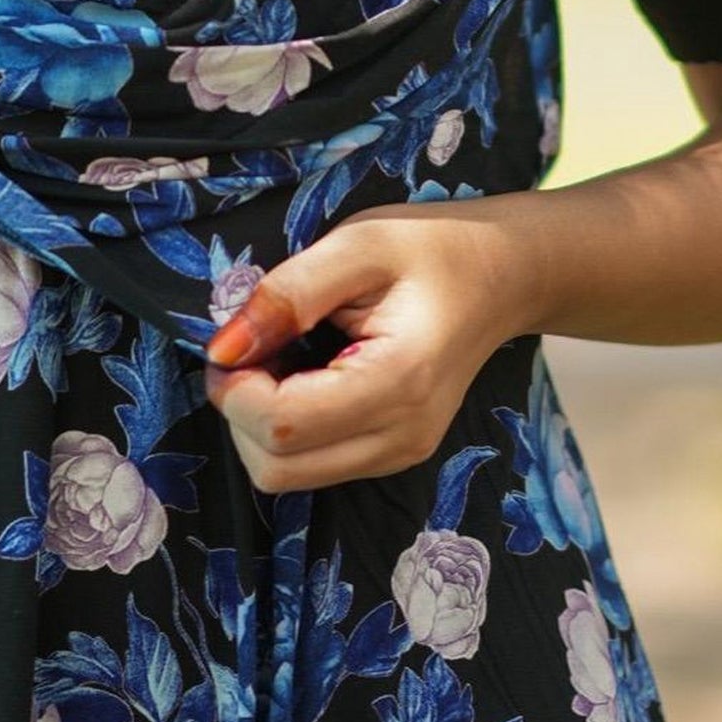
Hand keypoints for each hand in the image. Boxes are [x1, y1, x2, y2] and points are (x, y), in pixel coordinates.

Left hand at [199, 203, 532, 492]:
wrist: (499, 276)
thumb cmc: (431, 249)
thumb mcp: (356, 244)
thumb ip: (286, 295)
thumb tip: (222, 348)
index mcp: (398, 382)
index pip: (282, 426)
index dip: (234, 389)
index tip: (234, 340)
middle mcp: (402, 436)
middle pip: (276, 469)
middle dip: (240, 412)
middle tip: (252, 349)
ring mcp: (400, 453)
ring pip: (288, 477)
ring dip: (259, 425)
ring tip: (281, 358)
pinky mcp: (391, 455)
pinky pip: (311, 466)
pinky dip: (286, 431)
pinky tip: (303, 377)